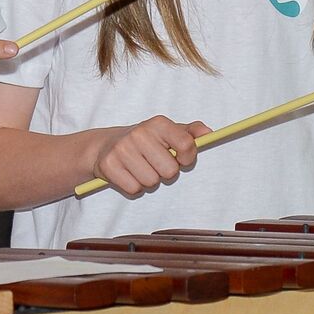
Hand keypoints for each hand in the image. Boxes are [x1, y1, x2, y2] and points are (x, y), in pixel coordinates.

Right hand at [91, 116, 212, 197]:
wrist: (105, 145)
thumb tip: (208, 134)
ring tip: (140, 168)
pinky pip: (134, 189)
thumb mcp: (168, 132)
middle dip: (165, 172)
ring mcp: (122, 149)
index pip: (186, 145)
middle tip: (154, 163)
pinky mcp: (109, 165)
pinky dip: (134, 186)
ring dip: (149, 180)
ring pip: (151, 182)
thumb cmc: (145, 141)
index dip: (187, 158)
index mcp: (158, 123)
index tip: (180, 158)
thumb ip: (190, 132)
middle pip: (170, 171)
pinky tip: (128, 173)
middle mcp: (139, 133)